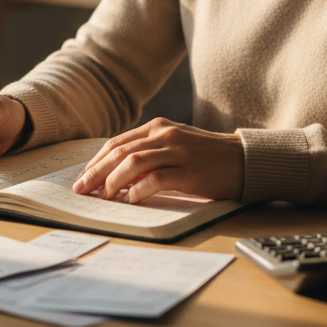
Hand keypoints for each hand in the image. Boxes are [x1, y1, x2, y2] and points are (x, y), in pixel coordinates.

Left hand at [71, 118, 243, 203]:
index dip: (96, 161)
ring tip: (103, 197)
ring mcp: (177, 151)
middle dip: (95, 172)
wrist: (245, 159)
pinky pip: (156, 178)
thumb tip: (116, 176)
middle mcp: (164, 134)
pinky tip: (131, 200)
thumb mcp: (175, 144)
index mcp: (158, 127)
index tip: (82, 178)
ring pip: (133, 162)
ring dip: (112, 181)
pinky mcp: (190, 172)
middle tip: (81, 190)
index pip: (117, 143)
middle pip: (119, 151)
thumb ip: (149, 153)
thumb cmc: (207, 156)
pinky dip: (139, 190)